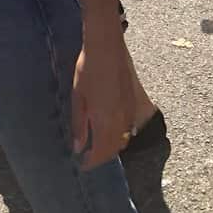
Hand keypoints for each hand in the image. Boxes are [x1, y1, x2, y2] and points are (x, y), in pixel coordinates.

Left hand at [71, 36, 133, 169]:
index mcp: (105, 121)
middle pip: (114, 149)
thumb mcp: (78, 97)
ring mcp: (130, 112)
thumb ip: (79, 124)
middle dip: (102, 157)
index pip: (100, 152)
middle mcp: (121, 121)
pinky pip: (129, 128)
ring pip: (124, 140)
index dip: (91, 162)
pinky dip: (120, 135)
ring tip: (98, 146)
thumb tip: (77, 146)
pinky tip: (110, 130)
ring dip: (112, 147)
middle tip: (89, 158)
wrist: (107, 47)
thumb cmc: (88, 69)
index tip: (82, 165)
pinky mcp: (134, 103)